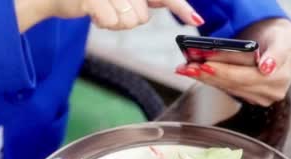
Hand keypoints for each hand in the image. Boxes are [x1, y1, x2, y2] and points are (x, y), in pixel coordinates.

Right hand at [16, 0, 203, 32]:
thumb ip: (152, 0)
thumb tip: (184, 10)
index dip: (181, 7)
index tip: (197, 20)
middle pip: (142, 17)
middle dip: (128, 20)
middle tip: (112, 10)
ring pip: (128, 21)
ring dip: (114, 23)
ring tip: (103, 11)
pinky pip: (110, 22)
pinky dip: (102, 23)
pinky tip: (93, 15)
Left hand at [175, 18, 290, 106]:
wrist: (281, 44)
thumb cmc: (281, 38)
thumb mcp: (285, 38)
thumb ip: (278, 53)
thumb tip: (267, 68)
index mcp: (280, 78)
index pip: (245, 75)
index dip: (224, 71)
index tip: (205, 65)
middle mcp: (271, 92)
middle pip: (232, 83)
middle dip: (208, 74)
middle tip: (187, 66)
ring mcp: (260, 98)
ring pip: (226, 87)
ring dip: (204, 78)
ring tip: (186, 68)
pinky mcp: (249, 97)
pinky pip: (226, 88)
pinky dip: (209, 79)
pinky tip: (195, 72)